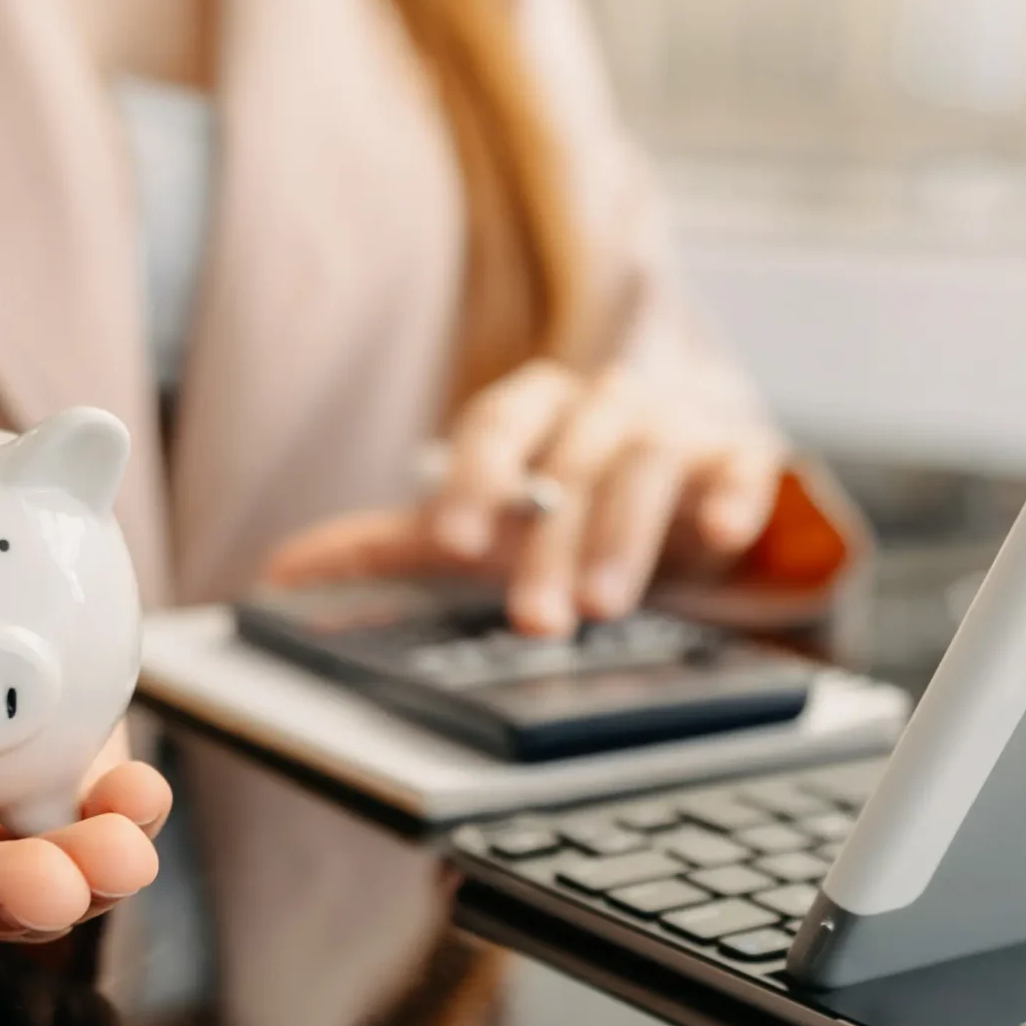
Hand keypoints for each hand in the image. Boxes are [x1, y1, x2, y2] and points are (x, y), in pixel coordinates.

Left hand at [263, 360, 780, 635]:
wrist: (691, 481)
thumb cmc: (571, 498)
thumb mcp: (486, 519)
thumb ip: (388, 545)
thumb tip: (281, 576)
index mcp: (533, 409)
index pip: (494, 428)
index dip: (473, 481)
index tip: (453, 542)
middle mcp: (603, 407)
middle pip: (569, 462)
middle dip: (550, 542)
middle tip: (536, 619)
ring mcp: (678, 427)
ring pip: (647, 467)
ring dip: (625, 536)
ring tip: (604, 606)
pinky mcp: (744, 458)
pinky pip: (742, 469)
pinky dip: (733, 498)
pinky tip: (719, 534)